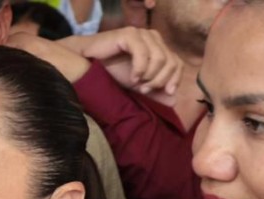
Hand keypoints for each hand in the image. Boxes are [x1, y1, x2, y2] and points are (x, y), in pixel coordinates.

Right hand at [60, 27, 183, 96]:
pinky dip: (140, 69)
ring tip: (137, 84)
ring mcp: (142, 33)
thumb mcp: (137, 85)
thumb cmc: (111, 72)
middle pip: (170, 61)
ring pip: (160, 58)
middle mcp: (152, 37)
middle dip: (159, 80)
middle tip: (144, 90)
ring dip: (150, 76)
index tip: (166, 93)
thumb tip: (174, 100)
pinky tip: (132, 77)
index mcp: (157, 47)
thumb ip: (154, 91)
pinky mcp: (130, 34)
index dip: (175, 79)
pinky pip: (144, 54)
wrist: (86, 63)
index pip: (177, 62)